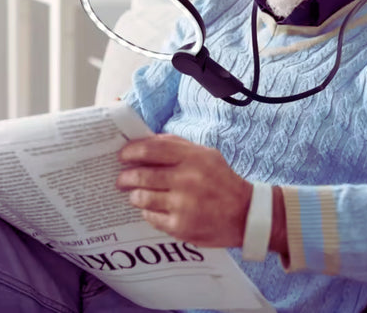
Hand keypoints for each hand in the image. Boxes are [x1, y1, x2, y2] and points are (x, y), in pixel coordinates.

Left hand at [116, 134, 252, 247]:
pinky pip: (150, 217)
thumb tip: (146, 141)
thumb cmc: (221, 180)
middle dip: (126, 177)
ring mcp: (183, 205)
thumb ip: (176, 146)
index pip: (151, 149)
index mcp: (193, 157)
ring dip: (134, 195)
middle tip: (121, 179)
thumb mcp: (205, 154)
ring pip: (142, 198)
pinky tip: (152, 208)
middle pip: (142, 175)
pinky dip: (147, 211)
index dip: (131, 151)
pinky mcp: (181, 227)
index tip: (122, 155)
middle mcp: (187, 180)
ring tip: (135, 194)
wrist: (245, 214)